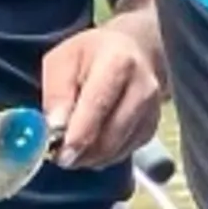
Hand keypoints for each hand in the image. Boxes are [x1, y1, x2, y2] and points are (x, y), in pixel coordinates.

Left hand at [41, 21, 162, 168]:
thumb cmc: (91, 55)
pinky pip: (124, 152)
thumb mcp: (61, 61)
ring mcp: (152, 110)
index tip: (59, 154)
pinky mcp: (152, 127)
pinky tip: (90, 144)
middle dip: (82, 153)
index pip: (99, 105)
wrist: (132, 51)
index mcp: (119, 63)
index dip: (79, 134)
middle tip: (58, 157)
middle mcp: (143, 88)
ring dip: (90, 157)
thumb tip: (55, 129)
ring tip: (70, 148)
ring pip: (117, 149)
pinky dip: (103, 156)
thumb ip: (56, 94)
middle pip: (112, 134)